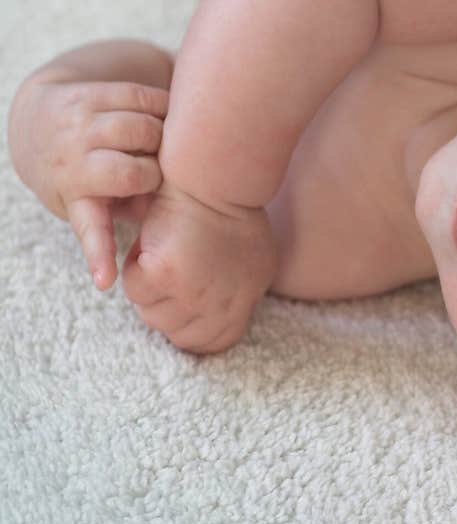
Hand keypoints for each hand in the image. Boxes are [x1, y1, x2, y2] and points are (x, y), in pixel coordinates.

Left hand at [7, 76, 168, 288]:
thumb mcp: (96, 201)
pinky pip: (143, 99)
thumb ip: (136, 206)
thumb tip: (172, 206)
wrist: (39, 122)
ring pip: (142, 130)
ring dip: (164, 139)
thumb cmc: (81, 176)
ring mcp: (80, 123)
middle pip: (133, 172)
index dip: (100, 255)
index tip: (106, 281)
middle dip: (158, 175)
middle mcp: (72, 160)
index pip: (90, 229)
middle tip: (162, 175)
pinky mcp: (92, 93)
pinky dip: (165, 109)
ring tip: (169, 146)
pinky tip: (170, 119)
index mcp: (74, 197)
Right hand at [122, 182, 277, 353]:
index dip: (191, 331)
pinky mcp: (167, 276)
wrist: (215, 180)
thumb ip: (236, 291)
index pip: (215, 343)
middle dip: (164, 308)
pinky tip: (151, 242)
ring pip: (151, 314)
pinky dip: (136, 266)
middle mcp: (223, 306)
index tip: (177, 307)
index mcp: (245, 301)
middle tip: (164, 274)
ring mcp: (196, 295)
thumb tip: (214, 312)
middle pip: (178, 335)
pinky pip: (135, 289)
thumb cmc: (231, 209)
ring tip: (162, 250)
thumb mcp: (253, 258)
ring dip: (148, 285)